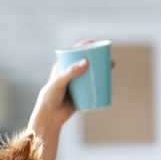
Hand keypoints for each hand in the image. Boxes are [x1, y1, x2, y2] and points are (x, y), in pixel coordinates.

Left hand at [27, 40, 113, 159]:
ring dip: (101, 69)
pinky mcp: (80, 94)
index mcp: (62, 67)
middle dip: (97, 58)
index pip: (73, 53)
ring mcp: (76, 84)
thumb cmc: (51, 97)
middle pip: (85, 62)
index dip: (84, 46)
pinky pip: (92, 87)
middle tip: (107, 57)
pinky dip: (100, 82)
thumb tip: (86, 62)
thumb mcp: (60, 82)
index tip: (94, 42)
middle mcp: (69, 74)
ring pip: (90, 74)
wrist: (50, 117)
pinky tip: (108, 79)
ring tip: (111, 66)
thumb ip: (71, 72)